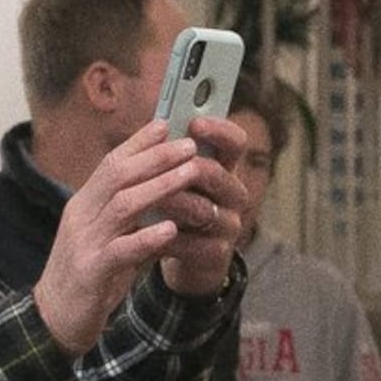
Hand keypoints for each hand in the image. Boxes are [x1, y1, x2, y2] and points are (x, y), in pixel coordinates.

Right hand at [35, 120, 217, 352]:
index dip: (139, 142)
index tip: (167, 124)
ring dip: (159, 187)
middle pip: (117, 175)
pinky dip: (146, 238)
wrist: (52, 319)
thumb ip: (128, 215)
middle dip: (156, 157)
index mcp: (84, 204)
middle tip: (189, 145)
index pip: (110, 163)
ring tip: (190, 175)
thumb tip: (162, 190)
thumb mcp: (106, 237)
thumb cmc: (86, 277)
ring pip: (123, 205)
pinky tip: (170, 229)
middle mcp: (81, 216)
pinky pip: (120, 250)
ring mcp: (84, 243)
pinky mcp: (90, 272)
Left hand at [155, 110, 254, 298]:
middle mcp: (233, 194)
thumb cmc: (176, 208)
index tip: (195, 123)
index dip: (220, 130)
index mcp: (224, 168)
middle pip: (219, 174)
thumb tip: (158, 124)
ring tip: (149, 200)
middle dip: (191, 168)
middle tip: (168, 165)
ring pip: (205, 209)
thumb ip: (170, 155)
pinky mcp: (217, 253)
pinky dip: (166, 238)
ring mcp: (229, 225)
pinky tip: (145, 235)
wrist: (186, 257)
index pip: (235, 142)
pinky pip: (193, 243)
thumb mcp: (175, 179)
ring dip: (175, 203)